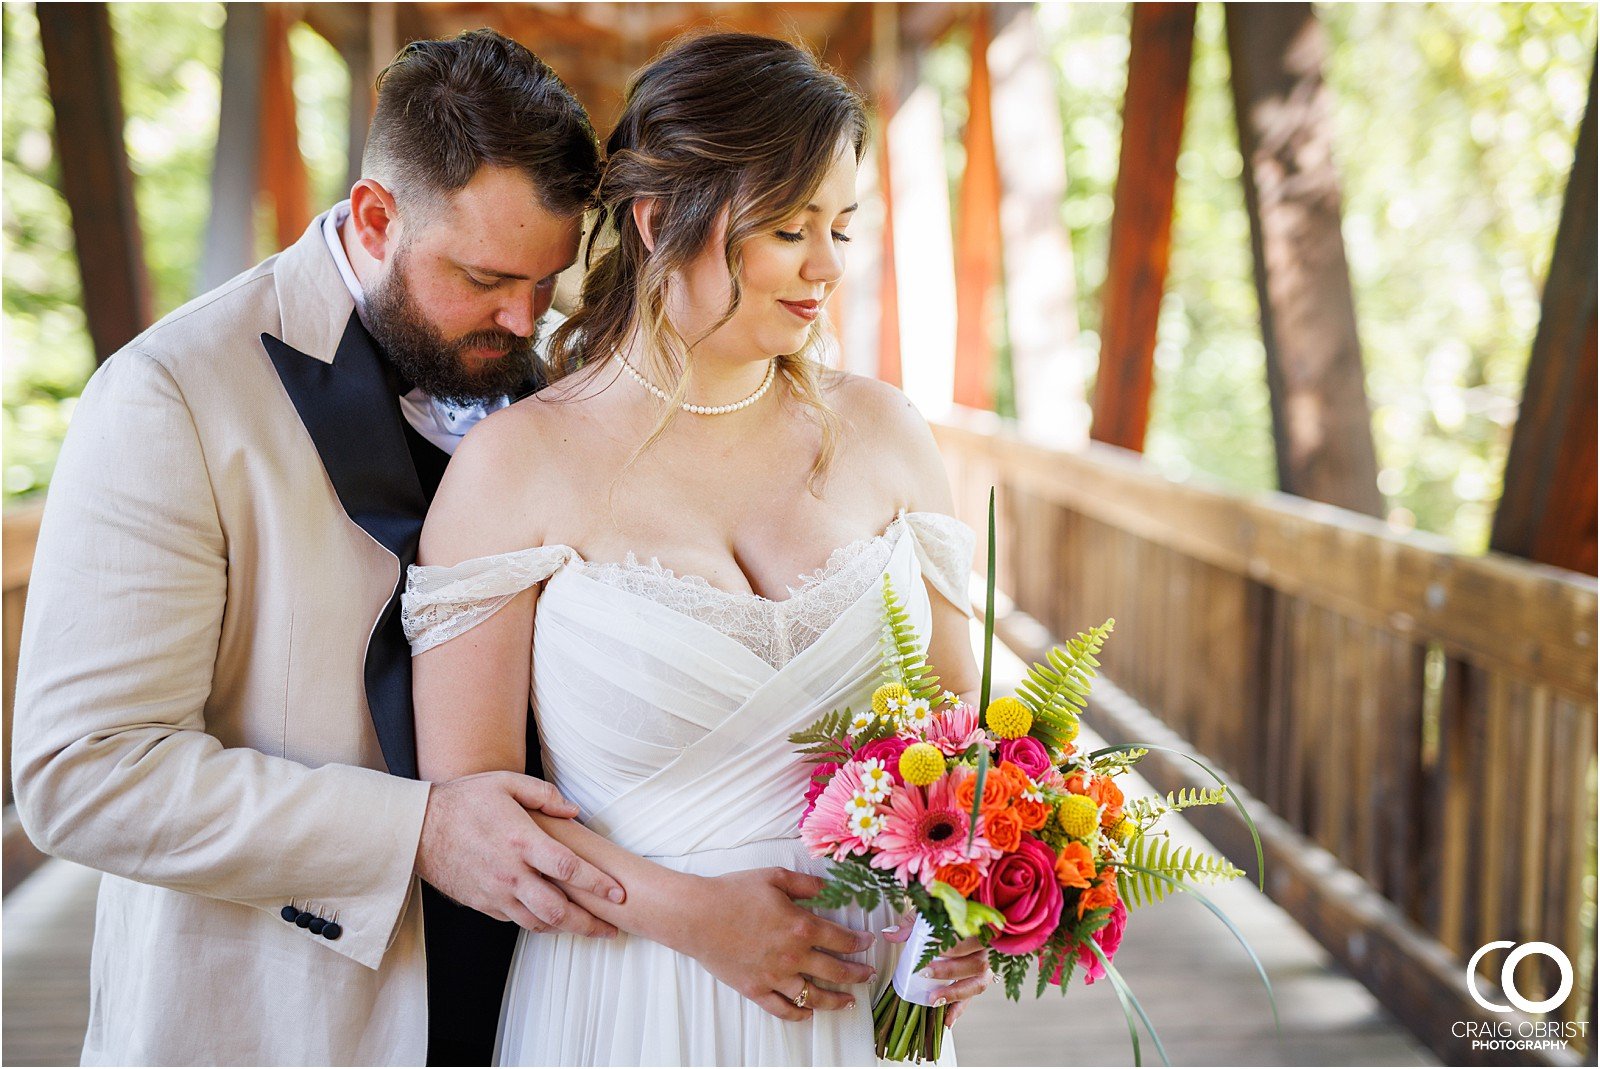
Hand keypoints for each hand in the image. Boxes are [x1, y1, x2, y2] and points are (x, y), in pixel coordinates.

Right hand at [415, 771, 624, 936]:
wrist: (417, 828)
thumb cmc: (464, 800)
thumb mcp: (506, 783)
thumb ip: (545, 795)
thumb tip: (574, 811)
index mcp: (521, 841)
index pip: (568, 869)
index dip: (597, 884)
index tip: (619, 894)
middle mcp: (510, 873)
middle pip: (557, 910)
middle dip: (588, 923)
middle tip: (611, 928)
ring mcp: (494, 893)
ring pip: (537, 923)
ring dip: (565, 929)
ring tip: (588, 929)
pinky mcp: (482, 903)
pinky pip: (515, 920)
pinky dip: (537, 923)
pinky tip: (551, 919)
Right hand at [671, 867, 877, 1022]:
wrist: (697, 915)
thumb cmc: (733, 892)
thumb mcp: (774, 877)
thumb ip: (805, 883)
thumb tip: (828, 887)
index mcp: (801, 926)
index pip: (842, 939)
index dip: (859, 943)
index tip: (868, 943)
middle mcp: (793, 956)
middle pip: (836, 971)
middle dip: (857, 974)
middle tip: (868, 974)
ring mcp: (775, 976)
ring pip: (814, 996)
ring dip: (836, 1000)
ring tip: (849, 1001)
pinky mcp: (756, 989)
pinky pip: (782, 1009)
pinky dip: (798, 1014)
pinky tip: (808, 1013)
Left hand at [883, 911, 993, 1026]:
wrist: (969, 920)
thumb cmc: (950, 916)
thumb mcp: (931, 914)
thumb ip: (911, 924)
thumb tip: (890, 933)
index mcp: (978, 929)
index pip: (969, 939)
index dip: (953, 946)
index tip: (933, 950)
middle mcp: (987, 949)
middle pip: (976, 964)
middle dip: (950, 971)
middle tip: (926, 973)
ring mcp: (987, 966)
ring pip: (978, 983)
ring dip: (955, 993)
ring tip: (934, 1000)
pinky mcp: (980, 981)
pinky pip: (972, 997)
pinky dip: (959, 1009)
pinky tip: (947, 1020)